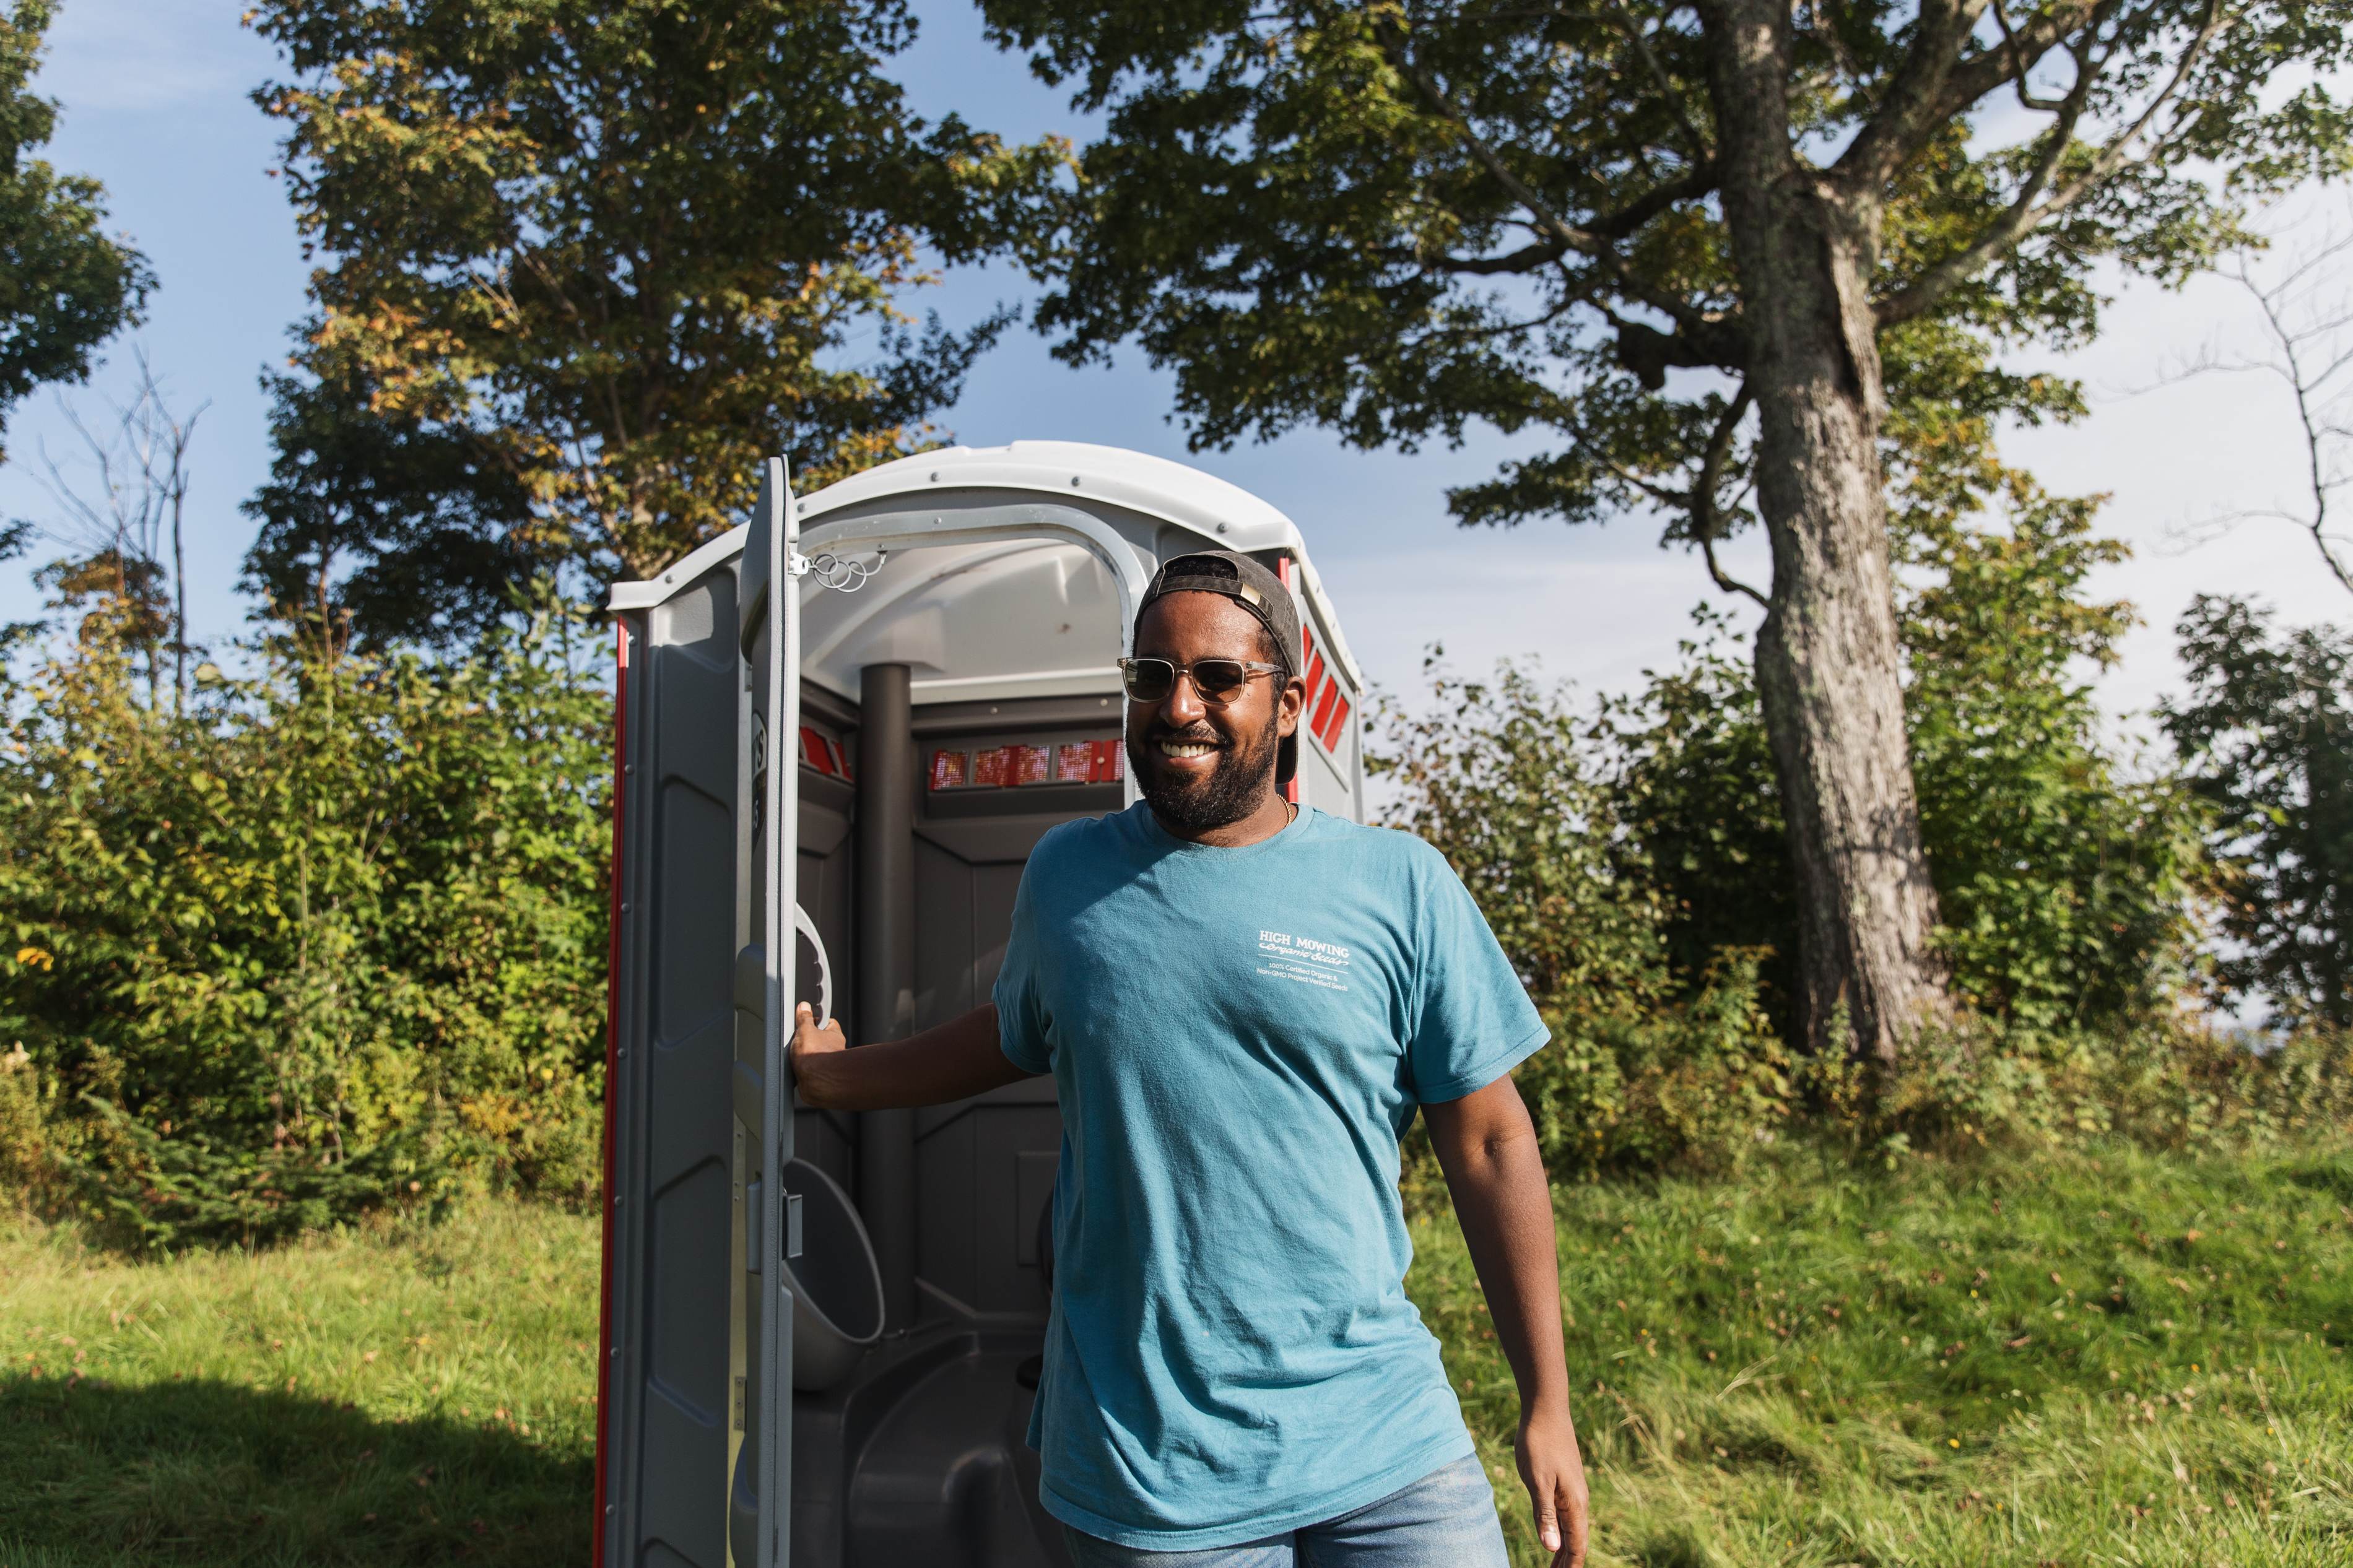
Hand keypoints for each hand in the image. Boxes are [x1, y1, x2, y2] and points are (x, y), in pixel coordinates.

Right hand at [787, 1001, 845, 1098]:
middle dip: (809, 1039)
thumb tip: (804, 1007)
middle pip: (821, 1038)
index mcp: (835, 1035)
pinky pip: (812, 1068)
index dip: (816, 1020)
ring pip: (817, 1054)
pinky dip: (805, 1068)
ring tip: (796, 1056)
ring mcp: (829, 1064)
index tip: (807, 1020)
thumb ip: (804, 1018)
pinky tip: (798, 1069)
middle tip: (798, 1040)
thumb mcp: (805, 1030)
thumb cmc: (816, 1057)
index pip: (828, 1021)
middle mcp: (835, 1049)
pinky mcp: (822, 1076)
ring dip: (807, 1055)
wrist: (817, 1083)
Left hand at [1516, 1400, 1589, 1567]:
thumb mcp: (1537, 1481)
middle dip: (1568, 1562)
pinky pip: (1566, 1514)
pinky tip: (1552, 1534)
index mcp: (1574, 1503)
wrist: (1545, 1409)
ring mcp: (1572, 1490)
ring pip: (1572, 1528)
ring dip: (1564, 1549)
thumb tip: (1551, 1549)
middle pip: (1576, 1541)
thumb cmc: (1539, 1443)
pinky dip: (1560, 1531)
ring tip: (1555, 1566)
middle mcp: (1578, 1500)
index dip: (1570, 1566)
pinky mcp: (1565, 1481)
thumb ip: (1545, 1514)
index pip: (1576, 1546)